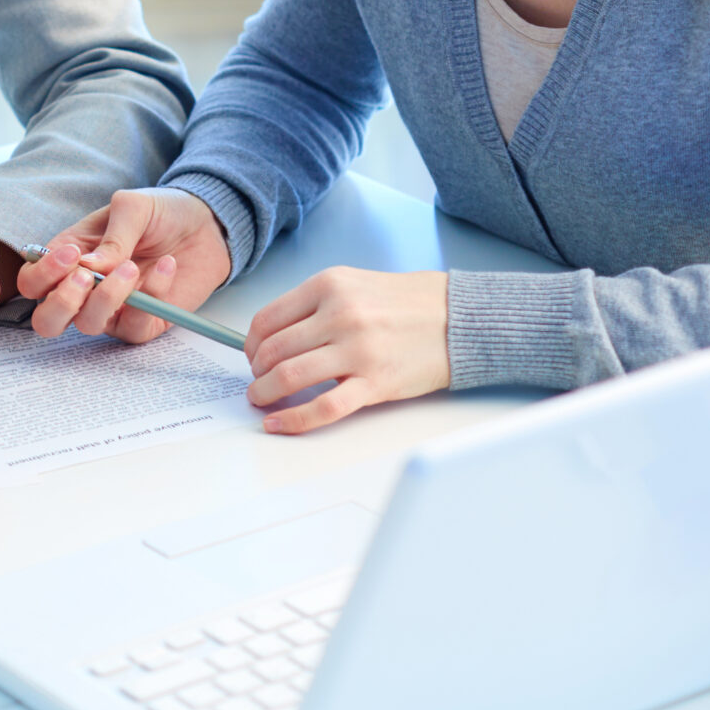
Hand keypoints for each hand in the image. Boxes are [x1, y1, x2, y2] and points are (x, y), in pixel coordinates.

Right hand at [14, 187, 231, 342]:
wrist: (206, 224)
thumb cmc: (160, 212)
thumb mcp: (132, 208)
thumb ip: (110, 238)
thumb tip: (88, 268)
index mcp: (68, 258)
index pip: (33, 282)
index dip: (42, 276)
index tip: (71, 255)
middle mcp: (84, 289)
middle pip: (47, 321)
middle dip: (61, 303)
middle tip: (86, 277)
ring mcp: (113, 309)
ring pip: (88, 325)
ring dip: (107, 298)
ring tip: (133, 267)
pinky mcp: (143, 323)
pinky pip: (135, 327)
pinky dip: (151, 298)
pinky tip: (166, 267)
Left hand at [244, 267, 450, 433]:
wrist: (458, 318)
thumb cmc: (406, 303)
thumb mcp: (353, 284)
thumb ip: (314, 305)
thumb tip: (274, 336)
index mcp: (328, 286)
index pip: (267, 319)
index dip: (250, 344)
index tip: (251, 356)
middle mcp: (340, 314)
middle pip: (273, 350)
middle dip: (255, 371)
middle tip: (256, 381)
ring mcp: (357, 350)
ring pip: (289, 376)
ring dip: (265, 393)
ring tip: (261, 401)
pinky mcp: (375, 382)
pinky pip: (324, 407)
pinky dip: (294, 420)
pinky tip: (278, 424)